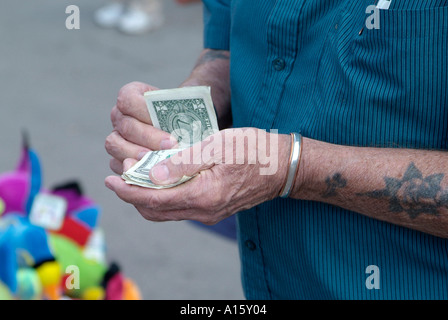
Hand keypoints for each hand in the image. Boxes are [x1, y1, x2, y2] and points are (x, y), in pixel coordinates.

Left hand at [104, 128, 289, 224]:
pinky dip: (163, 197)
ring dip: (146, 197)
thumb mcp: (218, 146)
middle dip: (132, 195)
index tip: (110, 180)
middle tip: (118, 176)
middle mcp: (204, 211)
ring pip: (166, 212)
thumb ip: (184, 162)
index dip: (129, 190)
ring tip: (134, 177)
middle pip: (156, 211)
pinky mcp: (213, 208)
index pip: (155, 199)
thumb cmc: (254, 150)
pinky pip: (179, 208)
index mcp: (203, 195)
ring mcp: (209, 213)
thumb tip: (153, 174)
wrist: (283, 167)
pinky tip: (160, 180)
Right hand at [105, 81, 176, 173]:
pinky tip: (151, 174)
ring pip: (115, 145)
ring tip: (159, 163)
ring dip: (138, 155)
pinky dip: (132, 170)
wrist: (182, 125)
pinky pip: (116, 164)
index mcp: (130, 96)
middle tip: (171, 147)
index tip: (166, 124)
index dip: (145, 112)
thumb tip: (186, 131)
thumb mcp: (185, 108)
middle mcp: (119, 116)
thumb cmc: (182, 114)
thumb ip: (183, 114)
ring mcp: (116, 136)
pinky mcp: (117, 157)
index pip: (128, 100)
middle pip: (125, 126)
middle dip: (148, 138)